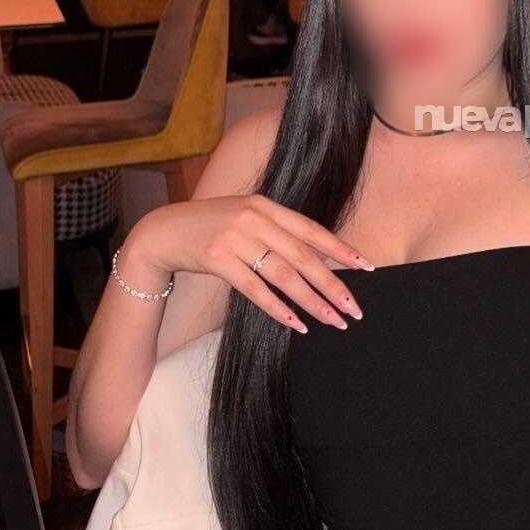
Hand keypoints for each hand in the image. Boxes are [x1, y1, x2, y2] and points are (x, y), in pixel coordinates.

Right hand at [120, 194, 374, 331]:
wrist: (162, 232)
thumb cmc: (210, 227)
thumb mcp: (246, 218)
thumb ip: (277, 231)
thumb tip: (317, 258)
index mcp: (266, 206)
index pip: (312, 230)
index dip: (341, 249)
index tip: (366, 267)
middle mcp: (255, 219)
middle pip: (303, 257)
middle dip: (333, 284)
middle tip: (355, 308)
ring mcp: (235, 238)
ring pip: (284, 275)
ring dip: (312, 301)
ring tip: (333, 320)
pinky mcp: (217, 259)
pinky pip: (254, 288)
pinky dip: (278, 307)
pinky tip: (296, 323)